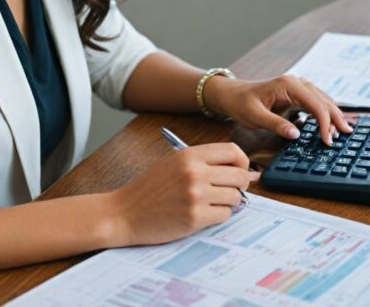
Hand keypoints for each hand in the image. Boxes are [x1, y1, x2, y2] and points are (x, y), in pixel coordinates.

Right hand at [112, 143, 258, 245]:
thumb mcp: (174, 163)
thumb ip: (204, 163)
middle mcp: (194, 172)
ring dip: (229, 202)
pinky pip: (224, 215)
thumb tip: (244, 170)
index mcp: (189, 155)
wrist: (124, 212)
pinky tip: (203, 214)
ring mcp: (195, 196)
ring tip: (212, 203)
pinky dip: (218, 216)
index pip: (233, 151)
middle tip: (232, 190)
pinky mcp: (194, 218)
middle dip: (240, 185)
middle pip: (239, 175)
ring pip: (235, 197)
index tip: (241, 170)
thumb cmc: (149, 189)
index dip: (243, 162)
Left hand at [204, 74, 352, 144]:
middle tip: (346, 135)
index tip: (327, 140)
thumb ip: (275, 125)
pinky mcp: (296, 93)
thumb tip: (296, 135)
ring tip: (343, 130)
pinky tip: (332, 121)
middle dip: (335, 117)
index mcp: (288, 85)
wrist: (232, 94)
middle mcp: (295, 82)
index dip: (324, 123)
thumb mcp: (254, 116)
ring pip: (322, 99)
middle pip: (323, 100)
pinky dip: (325, 111)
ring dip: (333, 114)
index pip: (314, 104)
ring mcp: (297, 86)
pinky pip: (316, 101)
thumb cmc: (241, 103)